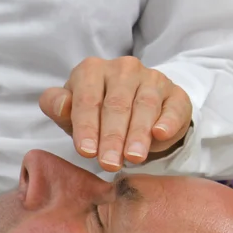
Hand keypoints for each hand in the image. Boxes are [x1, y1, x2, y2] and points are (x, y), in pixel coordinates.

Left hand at [39, 56, 192, 171]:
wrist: (132, 113)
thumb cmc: (93, 116)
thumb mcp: (69, 114)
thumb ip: (57, 107)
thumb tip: (61, 105)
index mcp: (91, 70)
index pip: (87, 100)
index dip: (86, 127)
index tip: (86, 152)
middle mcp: (122, 69)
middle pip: (116, 105)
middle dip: (112, 138)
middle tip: (109, 164)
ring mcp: (151, 78)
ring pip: (144, 106)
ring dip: (138, 134)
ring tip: (132, 158)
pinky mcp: (175, 93)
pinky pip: (173, 107)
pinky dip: (168, 121)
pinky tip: (160, 135)